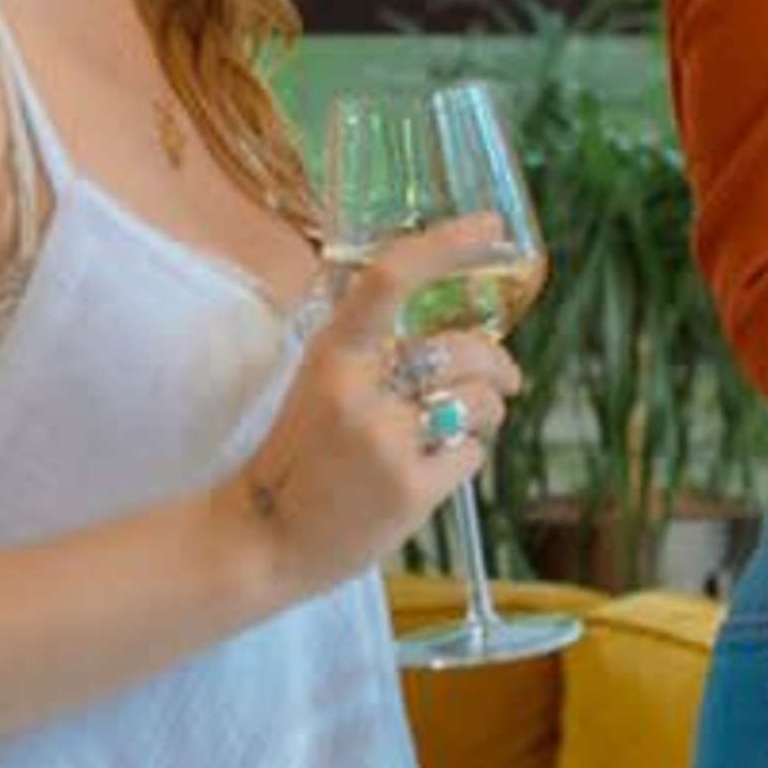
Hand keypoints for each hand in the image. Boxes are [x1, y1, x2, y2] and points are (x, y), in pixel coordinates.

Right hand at [234, 215, 525, 595]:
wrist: (261, 539)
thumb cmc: (299, 457)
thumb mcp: (319, 385)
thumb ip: (373, 355)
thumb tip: (457, 335)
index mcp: (333, 353)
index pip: (389, 279)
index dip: (445, 246)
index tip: (491, 228)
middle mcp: (361, 390)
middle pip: (464, 351)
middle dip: (499, 365)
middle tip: (506, 378)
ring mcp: (386, 441)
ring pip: (479, 404)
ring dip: (486, 413)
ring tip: (462, 428)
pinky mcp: (410, 490)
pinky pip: (471, 456)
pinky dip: (464, 459)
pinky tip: (433, 470)